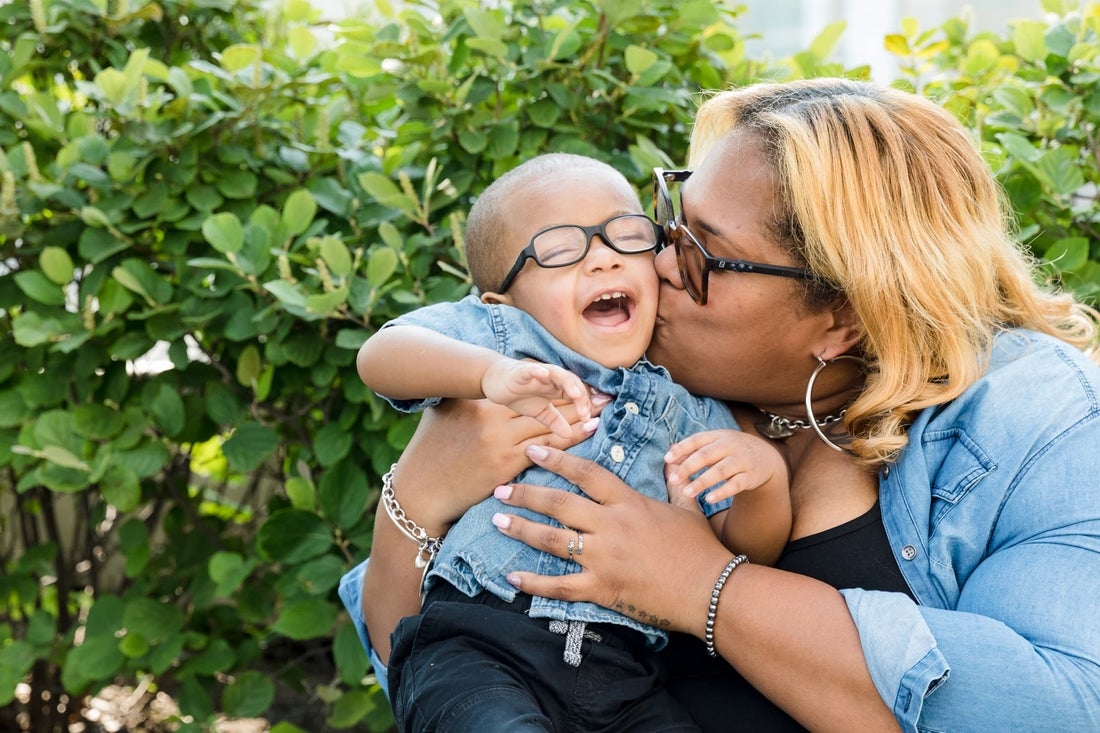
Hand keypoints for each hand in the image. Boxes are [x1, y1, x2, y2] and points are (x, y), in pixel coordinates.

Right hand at [392, 393, 609, 529]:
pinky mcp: (505, 466)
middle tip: (604, 390)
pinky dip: (570, 437)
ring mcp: (499, 442)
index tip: (580, 378)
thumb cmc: (432, 451)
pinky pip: (546, 449)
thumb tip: (491, 380)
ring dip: (579, 414)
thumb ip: (470, 396)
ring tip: (604, 407)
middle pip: (543, 403)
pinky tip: (588, 429)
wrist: (421, 492)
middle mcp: (491, 418)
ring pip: (548, 423)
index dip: (556, 382)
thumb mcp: (447, 413)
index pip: (527, 388)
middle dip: (576, 396)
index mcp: (479, 402)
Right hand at [481, 358, 592, 438]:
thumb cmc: (517, 394)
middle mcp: (551, 378)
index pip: (576, 393)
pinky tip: (544, 375)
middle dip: (580, 397)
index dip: (584, 405)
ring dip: (567, 382)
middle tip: (585, 413)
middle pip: (572, 382)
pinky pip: (531, 369)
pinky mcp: (520, 371)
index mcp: (556, 387)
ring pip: (557, 373)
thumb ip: (554, 421)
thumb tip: (569, 435)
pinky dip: (538, 371)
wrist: (493, 378)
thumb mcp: (538, 411)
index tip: (588, 420)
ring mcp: (537, 373)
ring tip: (575, 395)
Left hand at [490, 445, 731, 635]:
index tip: (533, 452)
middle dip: (526, 495)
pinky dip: (533, 582)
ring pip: (553, 540)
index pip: (586, 473)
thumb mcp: (687, 508)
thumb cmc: (700, 549)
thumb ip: (675, 483)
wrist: (710, 590)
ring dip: (522, 529)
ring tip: (497, 522)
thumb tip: (674, 462)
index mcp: (629, 503)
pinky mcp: (602, 588)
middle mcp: (611, 526)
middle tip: (500, 490)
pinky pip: (560, 586)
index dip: (557, 460)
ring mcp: (604, 558)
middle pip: (559, 504)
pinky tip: (512, 577)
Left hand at [664, 429, 788, 504]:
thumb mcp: (715, 444)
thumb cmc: (731, 451)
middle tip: (673, 479)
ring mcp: (741, 460)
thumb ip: (693, 450)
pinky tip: (709, 499)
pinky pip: (735, 485)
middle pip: (706, 455)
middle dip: (688, 467)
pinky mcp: (750, 476)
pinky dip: (722, 492)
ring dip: (702, 482)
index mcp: (718, 436)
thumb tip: (669, 456)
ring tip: (687, 493)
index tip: (667, 459)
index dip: (682, 449)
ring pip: (720, 471)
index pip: (697, 440)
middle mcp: (730, 446)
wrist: (766, 457)